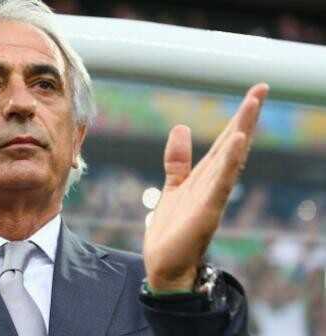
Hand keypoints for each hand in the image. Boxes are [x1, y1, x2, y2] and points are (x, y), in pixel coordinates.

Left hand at [143, 83, 269, 291]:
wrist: (164, 265)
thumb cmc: (172, 229)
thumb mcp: (172, 185)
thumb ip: (178, 159)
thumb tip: (181, 126)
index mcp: (205, 177)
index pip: (225, 142)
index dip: (237, 118)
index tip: (253, 93)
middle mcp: (213, 184)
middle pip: (232, 146)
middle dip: (246, 118)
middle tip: (260, 89)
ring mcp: (212, 197)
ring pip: (230, 160)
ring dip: (241, 132)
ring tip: (252, 105)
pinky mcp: (206, 211)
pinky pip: (220, 184)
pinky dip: (229, 163)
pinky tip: (238, 143)